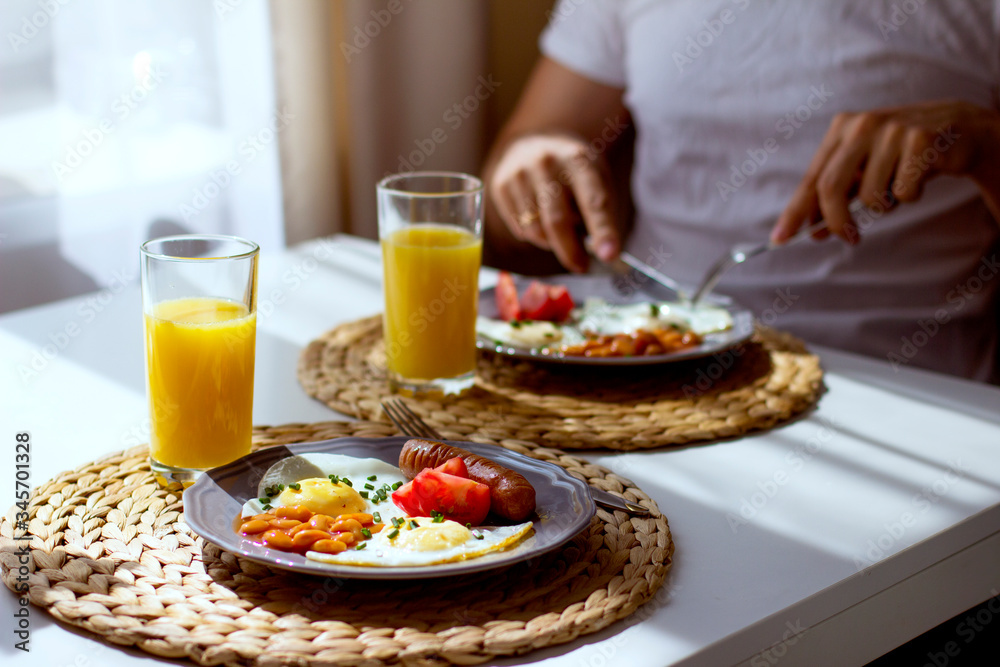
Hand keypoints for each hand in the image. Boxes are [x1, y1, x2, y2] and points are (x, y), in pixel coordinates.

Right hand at [489, 132, 619, 271]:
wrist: (535, 144)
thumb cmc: (573, 172)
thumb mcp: (595, 179)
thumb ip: (601, 214)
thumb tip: (602, 255)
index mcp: (579, 159)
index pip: (594, 200)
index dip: (603, 230)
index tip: (609, 256)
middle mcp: (547, 162)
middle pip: (557, 221)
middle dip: (571, 251)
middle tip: (581, 266)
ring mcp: (520, 173)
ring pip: (536, 230)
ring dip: (551, 242)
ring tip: (560, 232)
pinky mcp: (501, 185)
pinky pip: (520, 228)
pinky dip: (534, 235)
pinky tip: (539, 219)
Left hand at [772, 100, 999, 243]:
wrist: (959, 130)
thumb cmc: (903, 155)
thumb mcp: (866, 172)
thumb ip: (839, 198)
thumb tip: (813, 232)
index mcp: (841, 129)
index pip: (811, 179)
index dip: (795, 212)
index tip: (780, 239)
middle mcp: (861, 125)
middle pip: (830, 188)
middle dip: (837, 222)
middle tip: (850, 239)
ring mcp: (891, 130)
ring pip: (871, 195)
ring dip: (885, 206)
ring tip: (898, 188)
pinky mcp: (920, 140)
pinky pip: (903, 192)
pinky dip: (911, 196)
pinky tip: (922, 176)